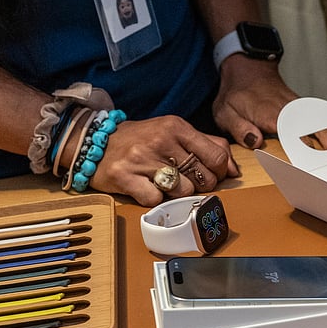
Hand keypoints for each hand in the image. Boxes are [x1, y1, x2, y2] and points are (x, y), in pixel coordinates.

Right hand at [88, 116, 238, 206]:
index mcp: (177, 127)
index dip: (218, 172)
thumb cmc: (142, 140)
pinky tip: (145, 186)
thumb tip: (234, 170)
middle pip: (204, 178)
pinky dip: (154, 199)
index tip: (208, 173)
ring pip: (183, 191)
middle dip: (198, 184)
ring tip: (161, 181)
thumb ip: (209, 146)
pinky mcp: (125, 178)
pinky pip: (156, 200)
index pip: (217, 157)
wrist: (92, 141)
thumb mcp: (175, 132)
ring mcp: (142, 160)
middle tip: (181, 178)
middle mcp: (160, 141)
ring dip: (176, 193)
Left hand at [214, 55, 326, 149]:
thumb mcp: (225, 112)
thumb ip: (239, 128)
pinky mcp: (308, 107)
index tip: (318, 162)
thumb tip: (255, 141)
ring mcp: (302, 108)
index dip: (305, 148)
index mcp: (271, 116)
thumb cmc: (236, 93)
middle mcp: (291, 111)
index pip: (292, 134)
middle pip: (317, 127)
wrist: (246, 67)